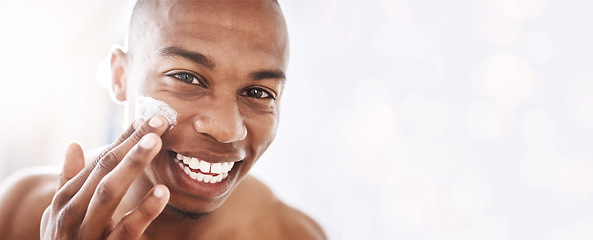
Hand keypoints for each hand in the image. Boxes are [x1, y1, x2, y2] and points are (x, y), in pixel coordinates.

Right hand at [40, 116, 170, 238]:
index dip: (124, 138)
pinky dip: (144, 210)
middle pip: (105, 171)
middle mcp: (73, 212)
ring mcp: (87, 232)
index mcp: (66, 198)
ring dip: (133, 165)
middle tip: (159, 121)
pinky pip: (126, 230)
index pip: (99, 161)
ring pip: (110, 193)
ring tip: (156, 142)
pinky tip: (162, 192)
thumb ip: (69, 180)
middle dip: (132, 143)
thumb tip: (72, 144)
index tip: (148, 118)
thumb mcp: (62, 213)